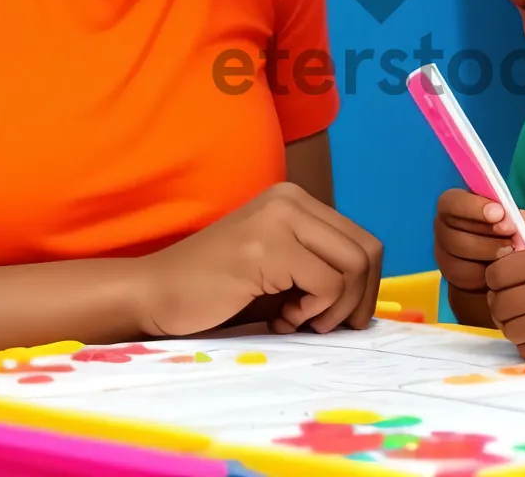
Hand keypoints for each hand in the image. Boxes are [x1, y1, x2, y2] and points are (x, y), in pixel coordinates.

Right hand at [133, 182, 382, 337]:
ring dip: (334, 308)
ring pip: (354, 266)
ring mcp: (280, 219)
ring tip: (297, 320)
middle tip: (324, 326)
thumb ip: (320, 265)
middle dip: (358, 300)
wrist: (155, 293)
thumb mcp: (280, 267)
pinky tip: (280, 319)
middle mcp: (292, 200)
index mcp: (297, 200)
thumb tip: (369, 295)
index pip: (363, 240)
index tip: (337, 317)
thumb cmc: (218, 290)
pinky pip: (328, 284)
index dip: (365, 287)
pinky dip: (313, 312)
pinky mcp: (268, 247)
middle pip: (367, 251)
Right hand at [433, 189, 524, 293]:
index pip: (452, 202)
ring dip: (488, 254)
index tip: (499, 213)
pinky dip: (485, 273)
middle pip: (455, 233)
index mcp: (451, 204)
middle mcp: (442, 226)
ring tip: (510, 252)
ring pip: (460, 256)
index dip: (473, 207)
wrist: (491, 257)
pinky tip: (501, 268)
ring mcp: (442, 252)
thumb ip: (516, 215)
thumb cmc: (499, 227)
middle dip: (487, 236)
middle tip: (512, 239)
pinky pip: (464, 276)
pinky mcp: (449, 274)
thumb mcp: (508, 216)